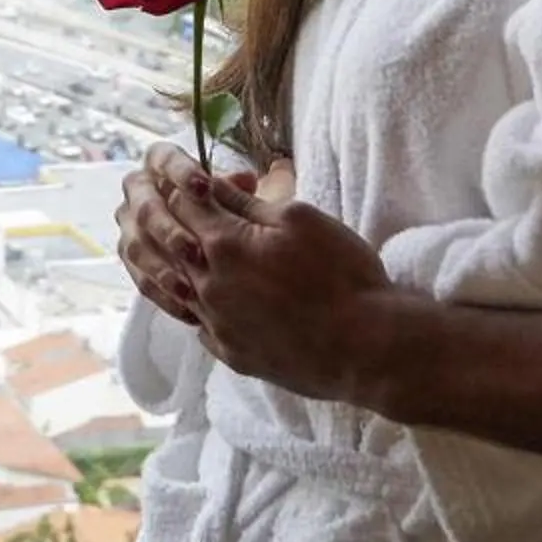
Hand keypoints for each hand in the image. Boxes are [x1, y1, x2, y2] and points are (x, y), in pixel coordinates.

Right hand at [117, 144, 254, 326]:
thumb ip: (237, 189)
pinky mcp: (132, 258)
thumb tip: (246, 180)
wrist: (217, 243)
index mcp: (161, 164)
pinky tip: (186, 306)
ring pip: (136, 246)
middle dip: (169, 230)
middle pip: (144, 207)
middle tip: (195, 251)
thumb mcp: (237, 196)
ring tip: (189, 288)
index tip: (205, 188)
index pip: (163, 159)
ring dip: (162, 267)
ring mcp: (131, 225)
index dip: (181, 172)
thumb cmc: (227, 209)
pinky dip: (163, 293)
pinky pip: (139, 277)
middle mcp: (140, 191)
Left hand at [143, 146, 393, 402]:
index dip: (193, 189)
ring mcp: (218, 325)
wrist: (365, 346)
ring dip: (194, 270)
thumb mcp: (301, 219)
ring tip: (218, 261)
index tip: (207, 186)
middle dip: (187, 226)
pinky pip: (202, 326)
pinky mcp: (232, 356)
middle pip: (176, 246)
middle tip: (211, 219)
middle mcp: (209, 286)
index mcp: (224, 245)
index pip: (183, 205)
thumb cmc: (341, 275)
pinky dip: (209, 309)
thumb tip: (216, 186)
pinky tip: (229, 303)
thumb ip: (250, 202)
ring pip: (183, 289)